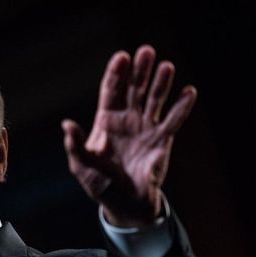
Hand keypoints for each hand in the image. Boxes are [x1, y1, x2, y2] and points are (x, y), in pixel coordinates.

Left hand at [62, 45, 196, 226]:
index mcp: (106, 122)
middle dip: (140, 70)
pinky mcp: (162, 141)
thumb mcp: (82, 166)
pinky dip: (182, 107)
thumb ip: (75, 145)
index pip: (111, 91)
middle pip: (134, 89)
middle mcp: (127, 120)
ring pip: (154, 100)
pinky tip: (189, 91)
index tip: (122, 57)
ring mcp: (145, 128)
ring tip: (167, 66)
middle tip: (146, 51)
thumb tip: (67, 124)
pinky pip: (173, 121)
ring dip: (161, 83)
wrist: (125, 205)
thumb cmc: (100, 184)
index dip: (116, 74)